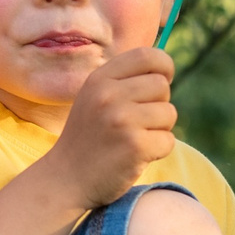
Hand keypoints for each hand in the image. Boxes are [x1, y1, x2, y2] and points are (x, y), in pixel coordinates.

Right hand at [43, 45, 177, 207]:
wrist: (65, 179)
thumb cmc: (88, 139)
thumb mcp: (95, 99)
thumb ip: (123, 81)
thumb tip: (165, 70)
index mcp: (100, 79)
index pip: (148, 55)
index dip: (163, 67)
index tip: (161, 82)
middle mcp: (109, 95)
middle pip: (162, 86)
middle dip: (159, 104)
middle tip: (139, 123)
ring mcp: (122, 119)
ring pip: (169, 113)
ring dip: (160, 129)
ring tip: (134, 139)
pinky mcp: (135, 145)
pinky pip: (168, 140)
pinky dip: (158, 151)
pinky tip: (136, 156)